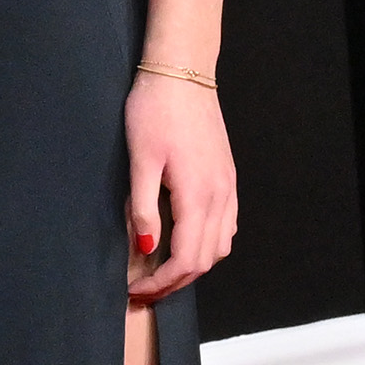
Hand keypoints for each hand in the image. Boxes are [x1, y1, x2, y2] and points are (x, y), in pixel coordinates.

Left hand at [124, 70, 239, 303]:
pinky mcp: (228, 175)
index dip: (162, 283)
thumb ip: (143, 208)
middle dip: (175, 282)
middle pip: (205, 260)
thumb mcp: (140, 160)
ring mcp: (228, 186)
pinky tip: (187, 240)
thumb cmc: (155, 110)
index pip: (185, 260)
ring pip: (220, 246)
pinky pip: (227, 225)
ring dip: (194, 266)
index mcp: (197, 195)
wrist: (182, 72)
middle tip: (144, 290)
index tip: (136, 291)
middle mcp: (220, 195)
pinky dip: (209, 244)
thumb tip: (146, 249)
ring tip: (163, 271)